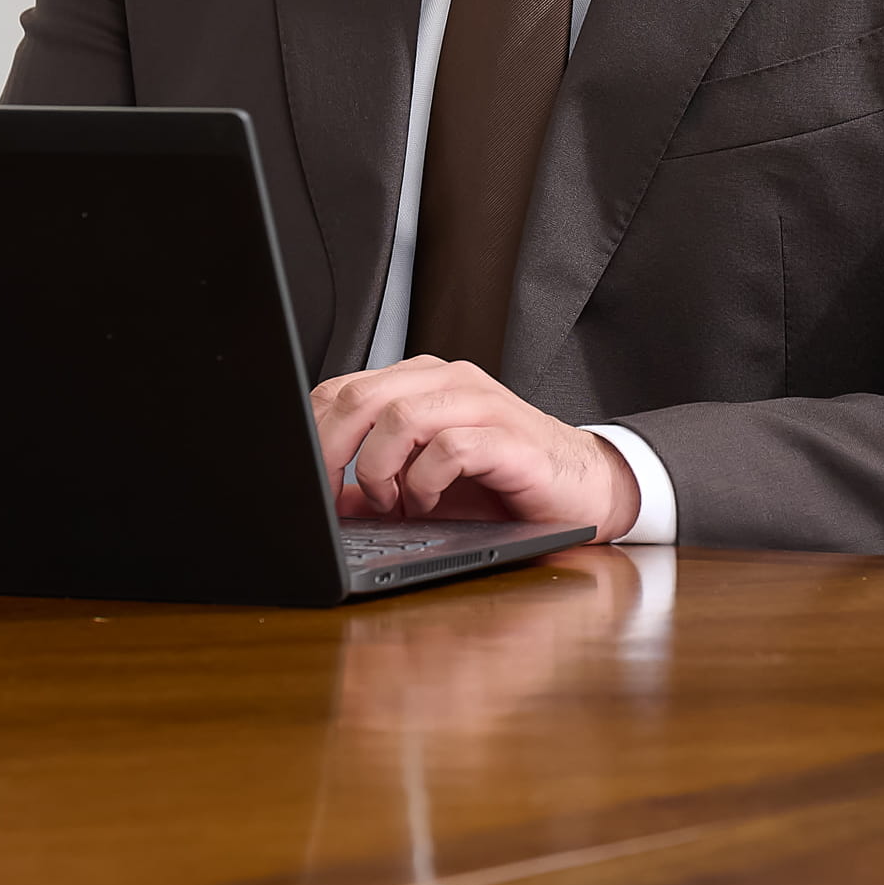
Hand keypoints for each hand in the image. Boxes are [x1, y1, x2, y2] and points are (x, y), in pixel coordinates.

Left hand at [309, 356, 640, 543]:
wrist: (581, 488)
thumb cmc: (501, 484)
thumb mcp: (423, 485)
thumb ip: (376, 483)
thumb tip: (326, 499)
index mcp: (421, 382)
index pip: (343, 389)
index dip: (312, 432)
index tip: (302, 479)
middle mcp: (448, 381)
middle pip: (362, 397)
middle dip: (332, 450)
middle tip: (329, 493)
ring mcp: (480, 404)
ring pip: (400, 414)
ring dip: (380, 468)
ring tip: (390, 501)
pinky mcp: (507, 437)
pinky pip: (449, 447)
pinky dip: (425, 482)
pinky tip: (428, 503)